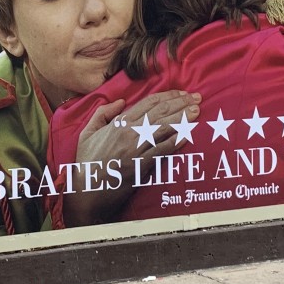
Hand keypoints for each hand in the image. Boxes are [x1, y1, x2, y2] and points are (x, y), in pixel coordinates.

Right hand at [63, 90, 200, 226]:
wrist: (86, 191)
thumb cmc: (87, 162)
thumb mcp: (87, 132)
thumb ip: (102, 113)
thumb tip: (121, 101)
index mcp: (118, 123)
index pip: (148, 103)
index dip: (168, 96)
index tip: (182, 93)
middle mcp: (128, 132)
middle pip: (160, 112)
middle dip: (181, 103)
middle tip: (197, 98)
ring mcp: (135, 148)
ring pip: (164, 128)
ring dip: (183, 118)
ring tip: (197, 111)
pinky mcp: (140, 165)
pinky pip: (161, 150)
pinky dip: (176, 142)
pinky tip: (188, 135)